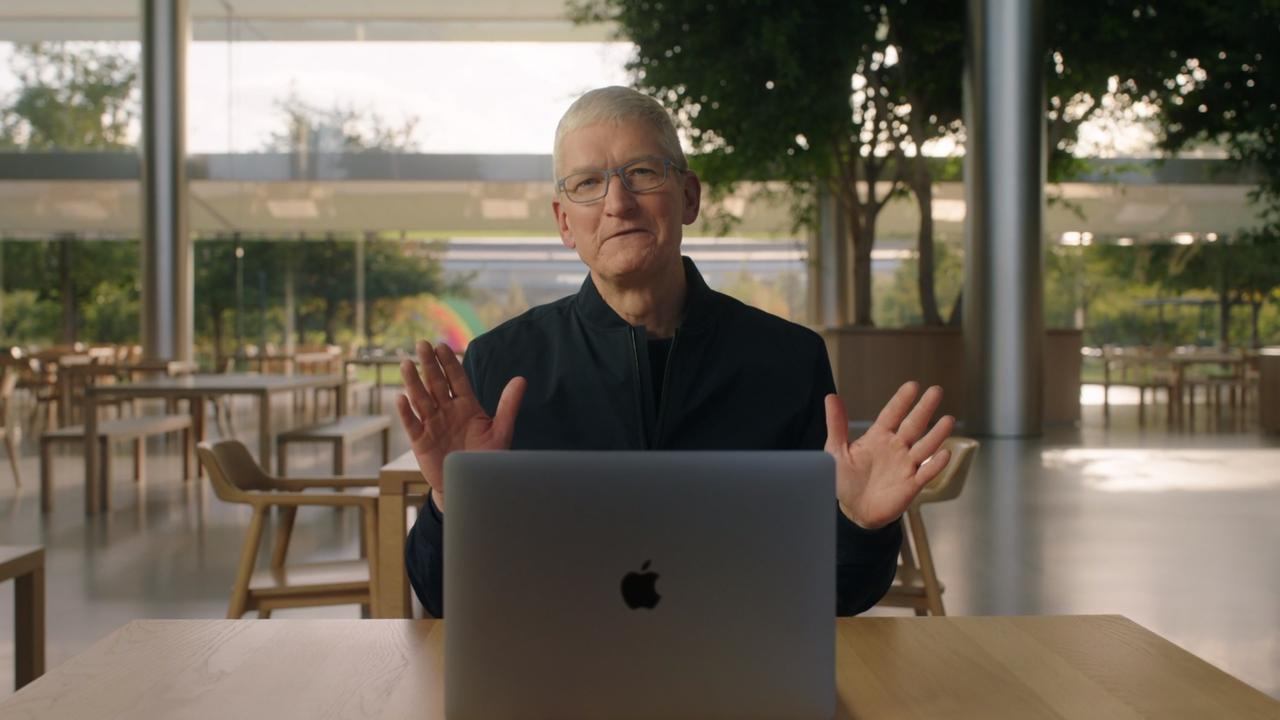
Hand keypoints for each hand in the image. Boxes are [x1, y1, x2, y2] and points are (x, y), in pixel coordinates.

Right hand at [394, 340, 525, 513]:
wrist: (472, 486)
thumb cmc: (486, 458)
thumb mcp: (500, 431)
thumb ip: (508, 405)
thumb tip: (521, 379)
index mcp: (466, 405)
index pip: (456, 379)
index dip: (449, 363)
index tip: (442, 346)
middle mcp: (447, 411)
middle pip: (436, 383)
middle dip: (429, 364)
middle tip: (422, 344)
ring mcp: (433, 424)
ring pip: (421, 399)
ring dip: (413, 382)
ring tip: (406, 363)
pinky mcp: (421, 441)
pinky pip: (412, 423)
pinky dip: (406, 412)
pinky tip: (401, 398)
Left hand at [824, 382, 954, 529]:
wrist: (853, 511)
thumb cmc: (845, 479)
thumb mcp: (836, 451)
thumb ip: (836, 425)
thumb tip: (831, 397)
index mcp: (878, 437)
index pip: (892, 414)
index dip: (901, 401)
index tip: (913, 385)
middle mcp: (896, 447)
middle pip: (913, 425)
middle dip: (925, 409)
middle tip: (937, 391)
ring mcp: (906, 465)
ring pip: (925, 446)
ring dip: (937, 434)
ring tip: (949, 420)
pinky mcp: (912, 484)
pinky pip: (926, 473)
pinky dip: (935, 464)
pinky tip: (944, 453)